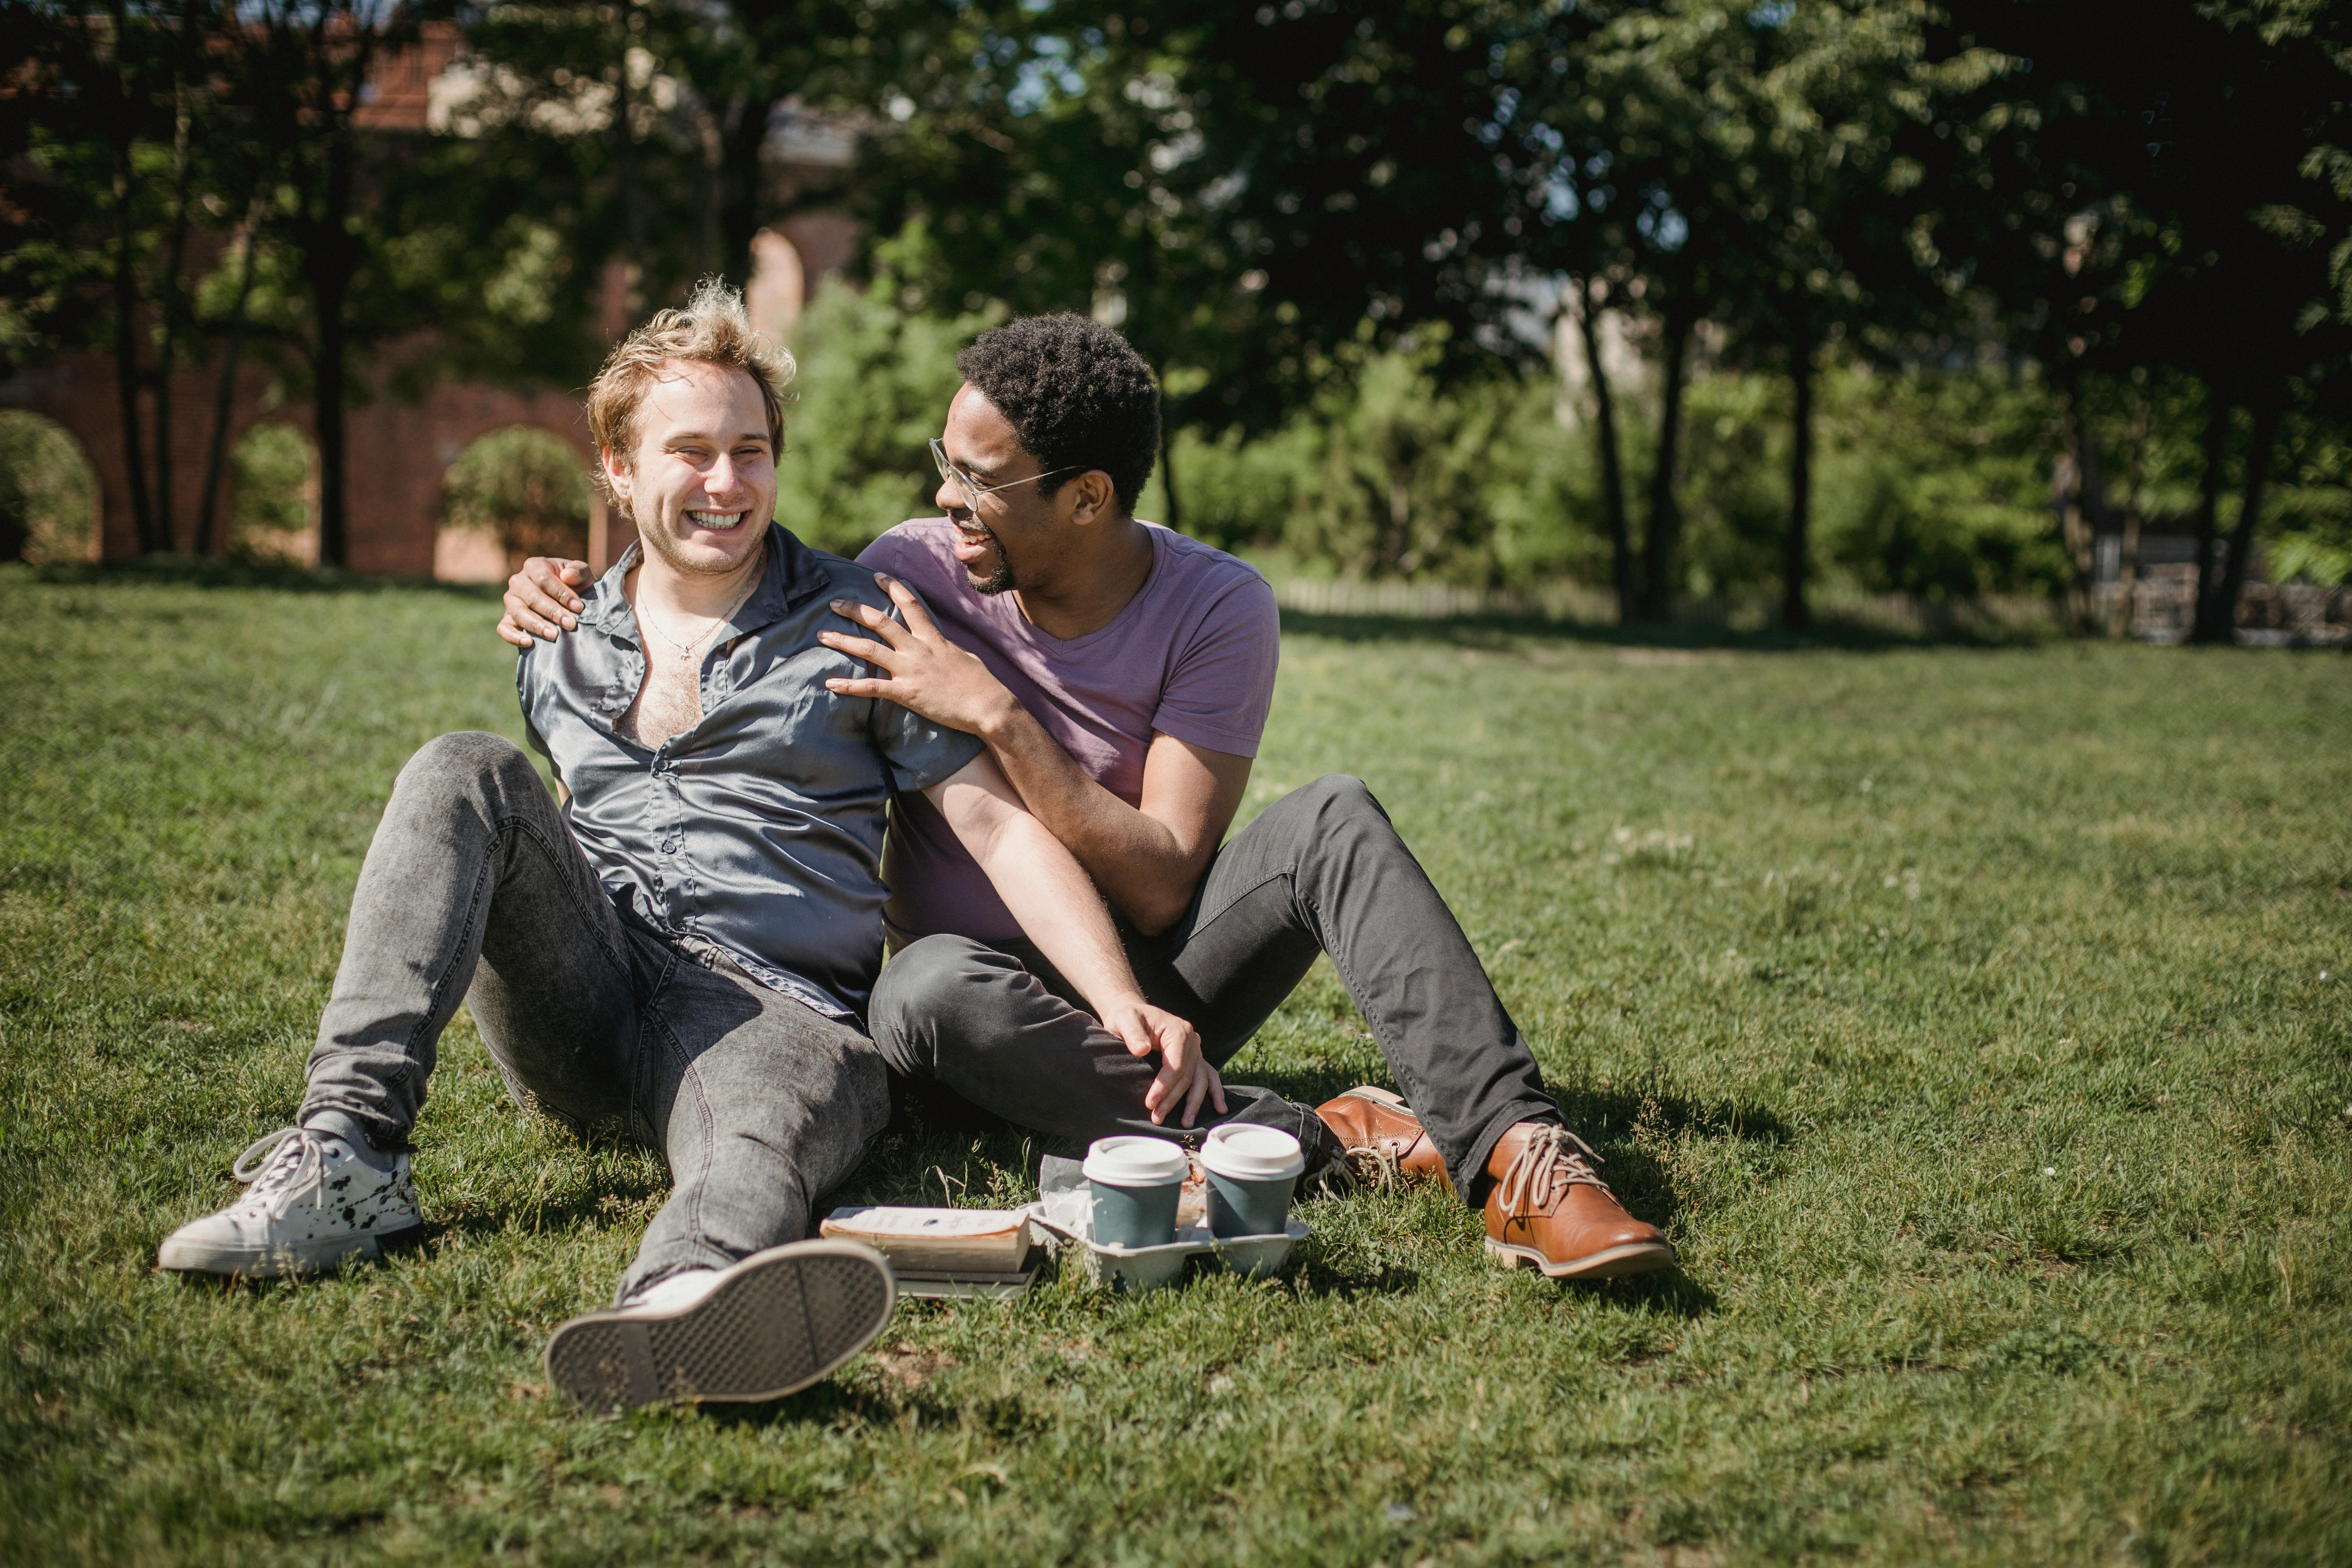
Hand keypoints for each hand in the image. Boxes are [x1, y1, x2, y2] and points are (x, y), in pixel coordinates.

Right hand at [497, 557, 591, 647]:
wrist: (569, 603)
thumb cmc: (576, 586)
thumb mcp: (582, 575)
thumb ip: (579, 571)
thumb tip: (568, 576)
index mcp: (534, 566)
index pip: (544, 579)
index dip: (561, 594)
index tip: (578, 607)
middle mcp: (518, 581)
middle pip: (532, 597)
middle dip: (553, 612)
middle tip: (570, 624)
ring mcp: (510, 600)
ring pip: (519, 612)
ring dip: (537, 625)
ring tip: (554, 635)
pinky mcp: (507, 618)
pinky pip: (504, 628)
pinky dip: (514, 636)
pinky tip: (529, 642)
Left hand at [820, 574, 1018, 735]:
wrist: (988, 706)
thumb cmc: (981, 684)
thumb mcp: (965, 657)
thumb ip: (947, 648)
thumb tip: (941, 644)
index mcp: (934, 638)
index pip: (911, 605)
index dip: (892, 587)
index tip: (877, 576)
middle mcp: (918, 649)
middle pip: (880, 622)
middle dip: (854, 610)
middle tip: (834, 602)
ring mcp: (911, 670)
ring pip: (869, 650)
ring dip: (842, 641)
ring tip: (821, 635)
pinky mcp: (906, 693)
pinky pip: (871, 688)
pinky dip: (849, 685)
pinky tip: (830, 683)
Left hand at [1101, 997, 1225, 1127]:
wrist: (1133, 1015)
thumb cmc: (1128, 1018)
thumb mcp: (1124, 1020)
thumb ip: (1133, 1033)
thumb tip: (1142, 1049)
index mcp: (1178, 1030)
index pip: (1176, 1064)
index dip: (1164, 1085)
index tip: (1150, 1103)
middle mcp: (1192, 1040)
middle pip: (1187, 1076)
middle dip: (1173, 1099)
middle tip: (1157, 1118)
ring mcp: (1195, 1050)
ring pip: (1199, 1080)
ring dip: (1193, 1103)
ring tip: (1186, 1123)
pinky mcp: (1194, 1058)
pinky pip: (1208, 1075)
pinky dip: (1215, 1092)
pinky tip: (1220, 1108)